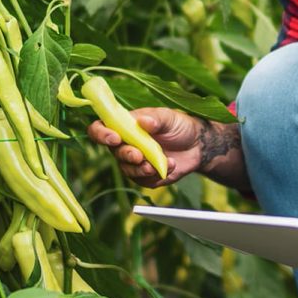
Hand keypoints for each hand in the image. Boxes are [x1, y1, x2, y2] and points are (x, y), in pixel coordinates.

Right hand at [87, 107, 201, 187]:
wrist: (198, 144)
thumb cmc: (179, 126)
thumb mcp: (169, 117)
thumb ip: (156, 119)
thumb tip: (143, 121)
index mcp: (125, 126)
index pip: (100, 129)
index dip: (101, 134)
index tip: (114, 138)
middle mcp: (126, 144)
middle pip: (114, 152)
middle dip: (126, 155)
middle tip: (139, 155)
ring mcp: (135, 162)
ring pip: (127, 170)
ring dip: (141, 169)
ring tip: (156, 165)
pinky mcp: (146, 176)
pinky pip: (144, 180)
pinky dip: (157, 176)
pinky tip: (171, 166)